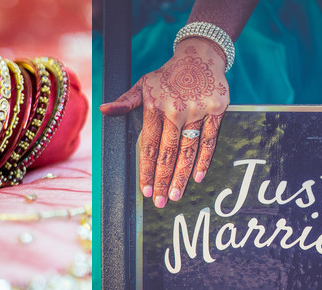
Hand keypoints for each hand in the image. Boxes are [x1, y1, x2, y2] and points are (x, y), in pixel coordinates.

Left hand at [101, 37, 228, 207]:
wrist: (201, 54)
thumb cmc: (167, 75)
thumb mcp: (144, 85)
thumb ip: (125, 102)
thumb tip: (104, 110)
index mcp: (154, 106)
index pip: (149, 145)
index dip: (147, 170)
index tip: (146, 191)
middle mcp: (176, 109)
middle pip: (168, 152)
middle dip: (163, 180)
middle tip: (161, 202)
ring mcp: (198, 110)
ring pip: (189, 150)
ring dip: (182, 176)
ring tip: (176, 196)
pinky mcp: (217, 109)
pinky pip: (210, 140)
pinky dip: (204, 160)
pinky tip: (197, 177)